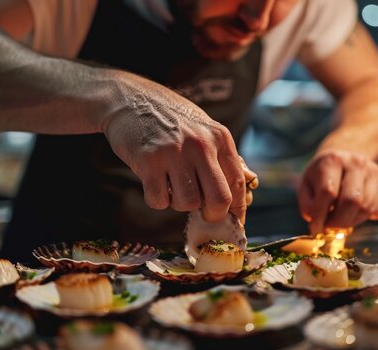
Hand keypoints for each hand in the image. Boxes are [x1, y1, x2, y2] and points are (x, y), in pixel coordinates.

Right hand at [103, 71, 248, 222]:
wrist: (130, 99)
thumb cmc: (171, 119)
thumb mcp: (204, 129)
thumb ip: (222, 157)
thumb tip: (246, 186)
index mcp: (220, 137)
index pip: (238, 184)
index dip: (237, 210)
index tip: (232, 222)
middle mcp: (201, 144)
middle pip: (219, 200)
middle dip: (212, 215)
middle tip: (202, 212)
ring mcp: (174, 153)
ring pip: (188, 203)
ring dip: (179, 203)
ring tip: (172, 184)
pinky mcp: (149, 161)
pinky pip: (159, 201)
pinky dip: (157, 199)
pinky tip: (154, 180)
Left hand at [297, 150, 377, 234]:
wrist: (343, 159)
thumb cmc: (321, 176)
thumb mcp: (306, 186)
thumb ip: (308, 206)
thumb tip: (318, 224)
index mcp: (332, 160)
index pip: (327, 192)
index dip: (320, 214)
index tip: (316, 227)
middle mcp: (356, 162)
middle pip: (352, 201)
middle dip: (339, 222)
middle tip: (329, 227)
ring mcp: (373, 170)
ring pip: (366, 208)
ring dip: (351, 221)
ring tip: (340, 217)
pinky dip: (366, 218)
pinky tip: (354, 210)